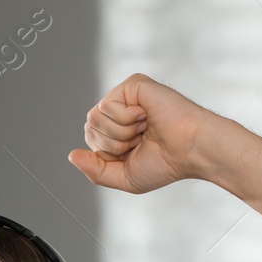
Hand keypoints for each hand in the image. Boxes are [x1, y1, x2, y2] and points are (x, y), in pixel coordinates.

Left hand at [67, 73, 219, 193]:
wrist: (190, 150)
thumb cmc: (165, 164)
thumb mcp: (123, 177)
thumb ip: (95, 170)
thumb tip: (71, 156)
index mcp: (118, 130)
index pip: (91, 140)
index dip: (109, 154)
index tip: (136, 152)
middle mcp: (120, 111)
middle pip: (89, 128)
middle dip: (114, 144)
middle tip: (141, 140)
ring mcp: (126, 96)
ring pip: (95, 117)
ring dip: (121, 133)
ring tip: (146, 128)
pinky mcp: (132, 84)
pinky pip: (108, 105)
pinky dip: (127, 119)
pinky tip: (147, 116)